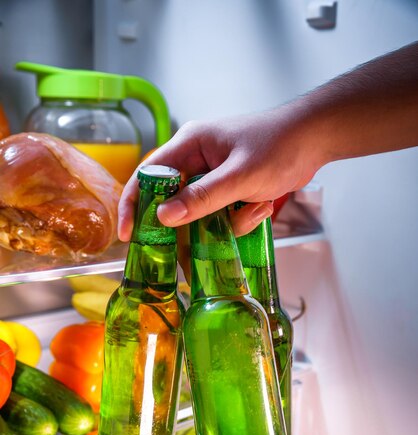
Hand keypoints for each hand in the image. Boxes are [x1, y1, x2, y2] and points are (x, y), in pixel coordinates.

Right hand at [117, 106, 320, 241]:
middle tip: (197, 244)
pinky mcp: (230, 190)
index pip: (149, 175)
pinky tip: (261, 206)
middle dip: (190, 224)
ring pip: (202, 214)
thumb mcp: (239, 176)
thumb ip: (202, 198)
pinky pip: (222, 215)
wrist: (315, 139)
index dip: (134, 204)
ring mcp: (214, 177)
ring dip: (226, 222)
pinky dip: (241, 219)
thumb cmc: (279, 145)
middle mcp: (196, 160)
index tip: (129, 235)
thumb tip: (164, 218)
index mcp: (190, 145)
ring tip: (254, 208)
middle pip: (174, 201)